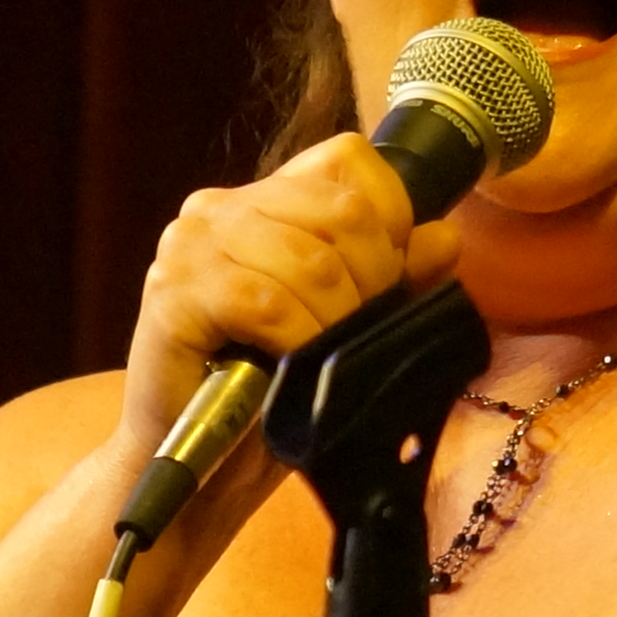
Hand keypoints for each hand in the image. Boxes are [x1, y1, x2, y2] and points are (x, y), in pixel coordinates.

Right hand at [109, 133, 463, 497]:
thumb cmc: (271, 388)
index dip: (390, 213)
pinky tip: (294, 364)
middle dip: (374, 277)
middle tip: (358, 329)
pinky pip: (265, 302)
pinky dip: (299, 338)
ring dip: (337, 318)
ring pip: (309, 259)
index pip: (347, 157)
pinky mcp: (172, 292)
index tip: (388, 277)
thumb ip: (396, 274)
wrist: (197, 458)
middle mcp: (222, 206)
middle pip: (341, 208)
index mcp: (266, 198)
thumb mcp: (348, 323)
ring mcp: (190, 244)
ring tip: (324, 355)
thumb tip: (444, 237)